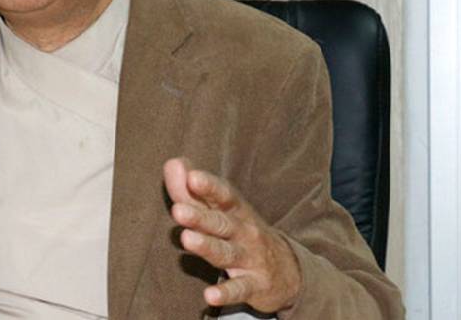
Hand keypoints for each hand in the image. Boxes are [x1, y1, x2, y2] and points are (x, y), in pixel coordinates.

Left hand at [163, 158, 301, 312]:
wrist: (287, 270)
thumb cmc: (241, 232)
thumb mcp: (222, 209)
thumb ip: (193, 190)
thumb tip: (173, 163)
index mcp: (236, 210)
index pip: (223, 195)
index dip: (209, 186)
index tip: (193, 177)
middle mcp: (244, 232)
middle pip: (221, 222)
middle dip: (200, 216)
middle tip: (178, 211)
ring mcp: (250, 259)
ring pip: (226, 253)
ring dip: (207, 246)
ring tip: (187, 239)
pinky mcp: (254, 286)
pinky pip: (239, 290)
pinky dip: (225, 293)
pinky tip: (210, 296)